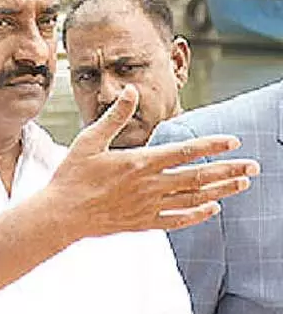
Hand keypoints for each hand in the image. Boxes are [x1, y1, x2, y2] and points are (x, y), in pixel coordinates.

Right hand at [46, 85, 258, 240]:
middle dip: (228, 171)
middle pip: (198, 177)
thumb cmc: (71, 177)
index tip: (233, 141)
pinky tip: (213, 209)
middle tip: (252, 167)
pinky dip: (198, 215)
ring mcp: (147, 206)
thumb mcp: (89, 141)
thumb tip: (130, 91)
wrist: (60, 215)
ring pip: (193, 199)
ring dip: (221, 191)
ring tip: (241, 184)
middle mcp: (149, 186)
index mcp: (139, 163)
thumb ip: (115, 117)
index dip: (211, 146)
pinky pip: (177, 220)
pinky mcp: (142, 223)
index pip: (185, 152)